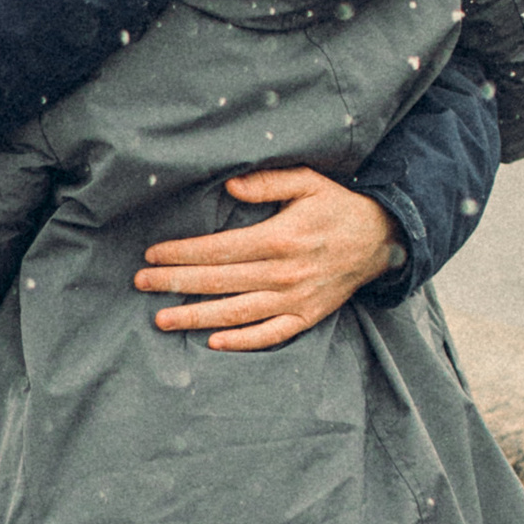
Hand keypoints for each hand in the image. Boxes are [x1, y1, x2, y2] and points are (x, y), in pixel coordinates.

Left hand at [135, 169, 400, 350]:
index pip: (219, 249)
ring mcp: (295, 300)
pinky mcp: (306, 317)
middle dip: (175, 283)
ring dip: (196, 317)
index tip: (152, 254)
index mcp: (279, 238)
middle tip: (142, 283)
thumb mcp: (308, 182)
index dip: (183, 252)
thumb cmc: (337, 207)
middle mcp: (284, 273)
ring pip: (236, 313)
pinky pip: (270, 335)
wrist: (382, 240)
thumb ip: (267, 182)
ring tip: (162, 319)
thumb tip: (227, 185)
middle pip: (219, 281)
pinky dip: (241, 341)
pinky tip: (213, 342)